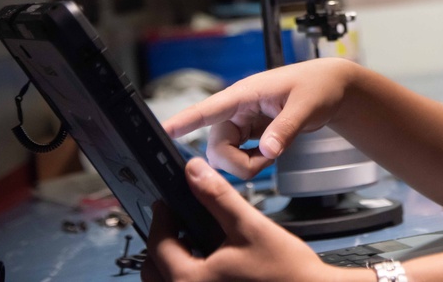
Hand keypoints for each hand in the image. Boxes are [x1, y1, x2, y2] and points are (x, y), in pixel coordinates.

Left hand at [141, 157, 331, 281]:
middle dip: (162, 243)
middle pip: (155, 270)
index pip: (157, 244)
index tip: (165, 202)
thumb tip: (194, 172)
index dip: (160, 217)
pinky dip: (190, 276)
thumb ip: (217, 197)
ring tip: (195, 242)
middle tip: (177, 221)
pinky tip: (212, 264)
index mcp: (190, 281)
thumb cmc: (287, 272)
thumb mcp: (250, 226)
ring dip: (174, 263)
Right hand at [163, 59, 354, 178]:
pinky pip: (239, 157)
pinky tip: (271, 152)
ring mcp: (242, 122)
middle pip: (216, 147)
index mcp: (245, 94)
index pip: (209, 108)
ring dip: (247, 163)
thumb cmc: (317, 86)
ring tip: (275, 151)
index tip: (163, 130)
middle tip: (269, 158)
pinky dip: (253, 162)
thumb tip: (267, 151)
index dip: (185, 120)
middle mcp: (237, 109)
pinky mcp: (249, 134)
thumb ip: (285, 129)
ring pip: (225, 156)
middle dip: (238, 162)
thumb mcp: (305, 107)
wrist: (331, 89)